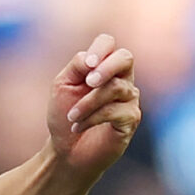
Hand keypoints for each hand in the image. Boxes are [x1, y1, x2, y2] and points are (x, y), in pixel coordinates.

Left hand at [47, 34, 140, 176]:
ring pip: (115, 88)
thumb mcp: (63, 86)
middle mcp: (121, 79)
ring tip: (71, 116)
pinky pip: (115, 110)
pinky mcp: (131, 119)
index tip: (87, 63)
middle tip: (87, 82)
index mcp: (103, 67)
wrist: (65, 151)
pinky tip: (77, 127)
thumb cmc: (64, 116)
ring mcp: (129, 99)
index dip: (100, 48)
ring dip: (87, 103)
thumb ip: (77, 66)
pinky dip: (91, 118)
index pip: (109, 43)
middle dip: (105, 68)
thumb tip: (93, 59)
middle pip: (125, 58)